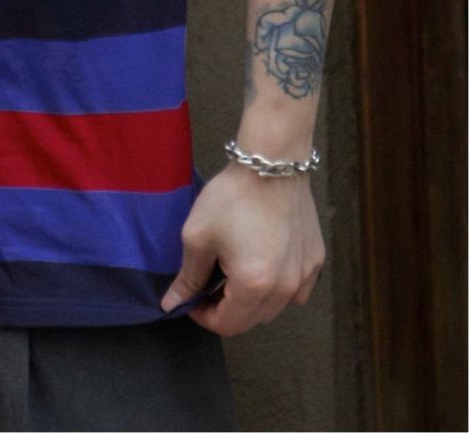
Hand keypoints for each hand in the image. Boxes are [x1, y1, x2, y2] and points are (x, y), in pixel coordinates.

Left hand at [160, 162, 324, 335]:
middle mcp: (286, 289)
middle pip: (252, 320)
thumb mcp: (198, 236)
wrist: (270, 164)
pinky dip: (276, 287)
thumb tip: (173, 304)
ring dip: (251, 300)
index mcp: (254, 286)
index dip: (203, 316)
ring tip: (231, 271)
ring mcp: (305, 276)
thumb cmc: (232, 197)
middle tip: (207, 284)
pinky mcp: (314, 259)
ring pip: (274, 308)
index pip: (228, 325)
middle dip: (225, 309)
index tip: (191, 299)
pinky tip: (260, 262)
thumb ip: (188, 277)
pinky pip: (294, 290)